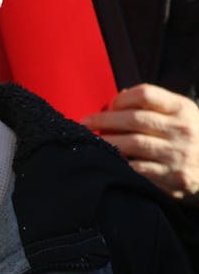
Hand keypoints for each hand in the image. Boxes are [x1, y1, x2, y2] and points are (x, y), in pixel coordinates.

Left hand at [82, 83, 198, 201]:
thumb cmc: (188, 138)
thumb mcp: (180, 115)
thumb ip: (153, 105)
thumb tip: (118, 98)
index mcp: (182, 109)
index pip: (145, 94)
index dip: (121, 99)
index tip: (108, 106)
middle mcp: (182, 130)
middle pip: (134, 119)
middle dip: (104, 120)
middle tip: (85, 123)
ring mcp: (179, 155)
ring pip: (133, 144)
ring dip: (107, 142)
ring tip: (93, 142)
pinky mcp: (174, 178)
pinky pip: (139, 169)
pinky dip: (120, 164)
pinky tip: (109, 161)